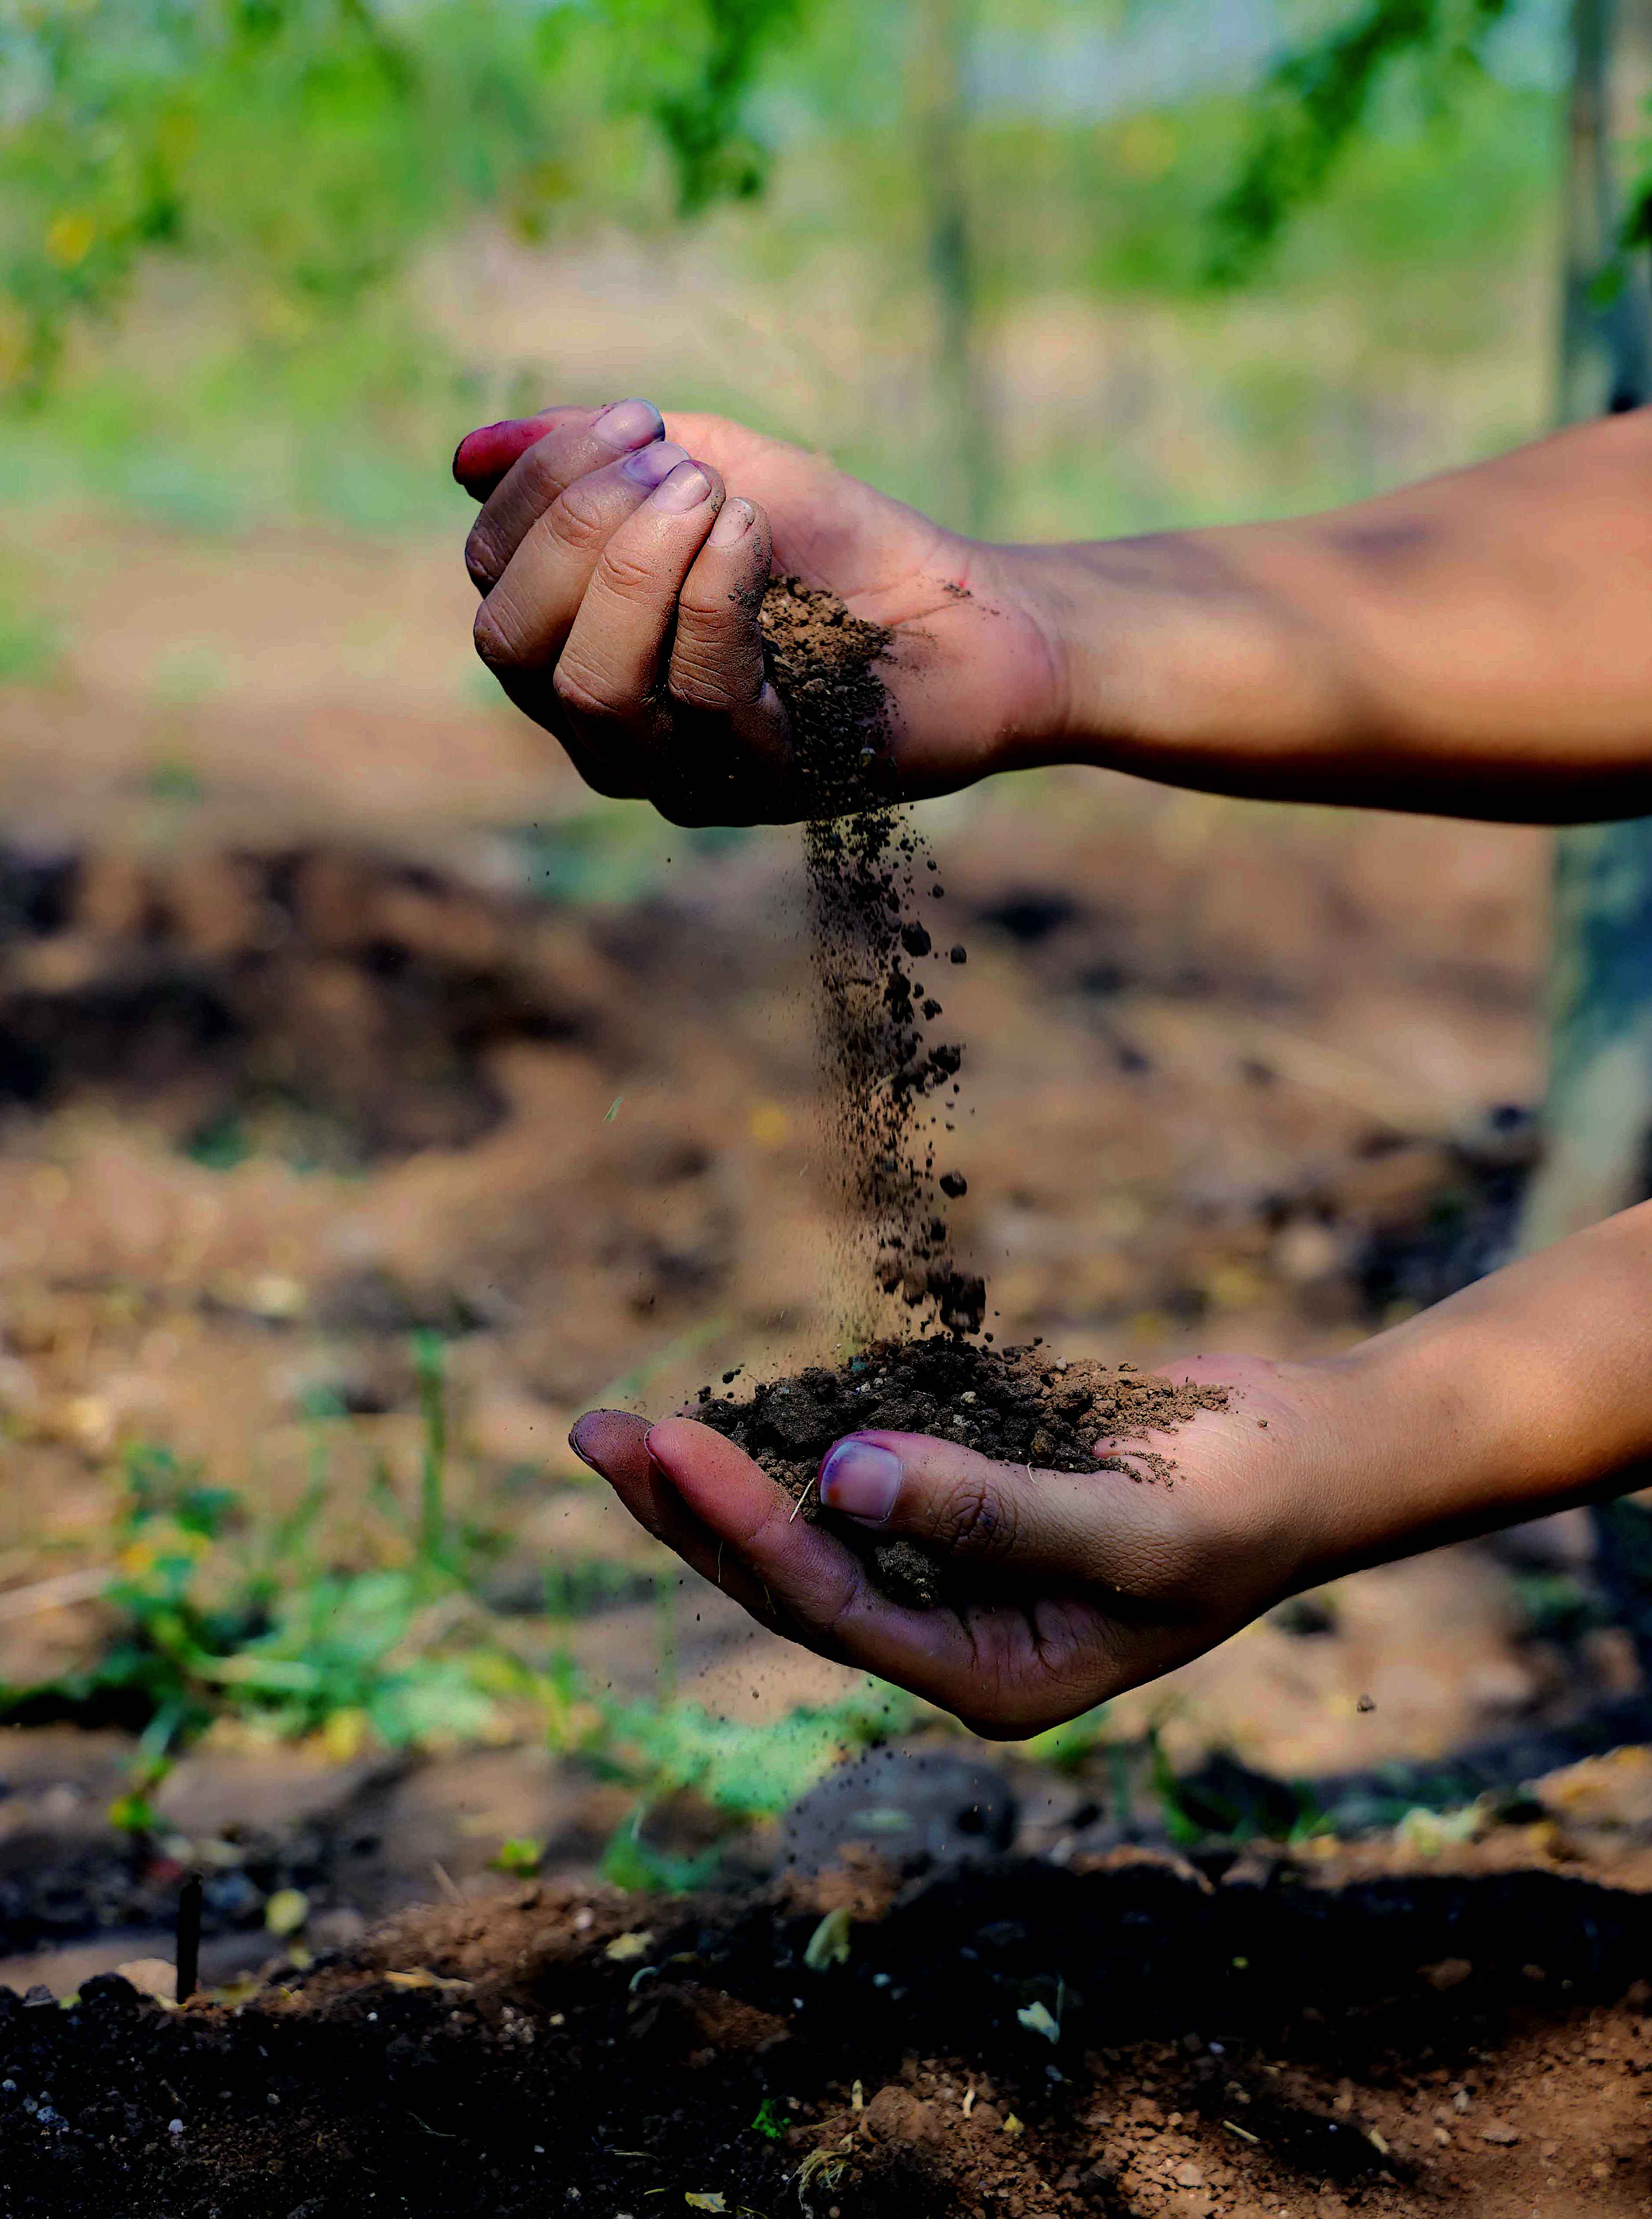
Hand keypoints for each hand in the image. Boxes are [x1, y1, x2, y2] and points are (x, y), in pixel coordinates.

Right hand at [453, 400, 1065, 825]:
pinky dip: (714, 596)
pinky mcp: (757, 790)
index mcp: (580, 647)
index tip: (635, 418)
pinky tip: (754, 533)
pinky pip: (698, 700)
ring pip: (589, 686)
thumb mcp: (714, 466)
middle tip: (677, 467)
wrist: (976, 615)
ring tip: (716, 497)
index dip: (540, 485)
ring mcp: (678, 771)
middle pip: (512, 642)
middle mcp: (609, 726)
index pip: (492, 578)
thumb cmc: (841, 547)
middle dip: (576, 529)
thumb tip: (467, 455)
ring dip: (640, 565)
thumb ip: (599, 458)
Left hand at [569, 1355, 1362, 1737]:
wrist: (1306, 1452)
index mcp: (989, 1676)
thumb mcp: (1127, 1524)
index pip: (832, 1606)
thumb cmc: (1242, 1505)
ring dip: (721, 1477)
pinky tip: (734, 1401)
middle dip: (692, 1512)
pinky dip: (790, 1439)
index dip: (744, 1528)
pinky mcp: (960, 1496)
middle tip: (598, 1438)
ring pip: (806, 1528)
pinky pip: (855, 1473)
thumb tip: (840, 1476)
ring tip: (623, 1428)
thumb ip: (989, 1512)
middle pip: (790, 1579)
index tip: (668, 1446)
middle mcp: (953, 1631)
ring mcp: (952, 1563)